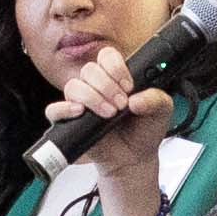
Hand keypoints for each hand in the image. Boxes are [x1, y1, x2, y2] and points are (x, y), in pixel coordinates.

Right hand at [48, 65, 180, 195]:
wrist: (135, 158)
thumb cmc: (144, 131)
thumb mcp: (162, 111)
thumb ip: (156, 99)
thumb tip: (136, 100)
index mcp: (115, 77)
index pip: (107, 57)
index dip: (116, 67)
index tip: (129, 85)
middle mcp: (95, 87)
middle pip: (89, 70)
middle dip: (107, 86)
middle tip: (122, 104)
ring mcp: (80, 103)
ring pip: (73, 86)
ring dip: (92, 97)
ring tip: (110, 114)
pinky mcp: (69, 121)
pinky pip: (54, 110)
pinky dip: (64, 109)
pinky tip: (81, 112)